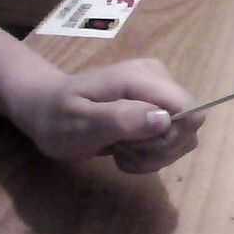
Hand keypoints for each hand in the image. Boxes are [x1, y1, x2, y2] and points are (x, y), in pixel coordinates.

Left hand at [11, 59, 204, 172]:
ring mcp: (159, 93)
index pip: (189, 108)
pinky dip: (150, 154)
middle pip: (189, 126)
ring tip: (121, 151)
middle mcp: (158, 79)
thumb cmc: (56, 116)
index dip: (171, 137)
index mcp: (140, 78)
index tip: (138, 145)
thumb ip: (121, 119)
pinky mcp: (157, 107)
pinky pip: (172, 139)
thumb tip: (165, 119)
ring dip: (154, 155)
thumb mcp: (80, 123)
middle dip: (159, 150)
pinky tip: (124, 150)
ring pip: (182, 137)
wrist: (44, 108)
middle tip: (123, 151)